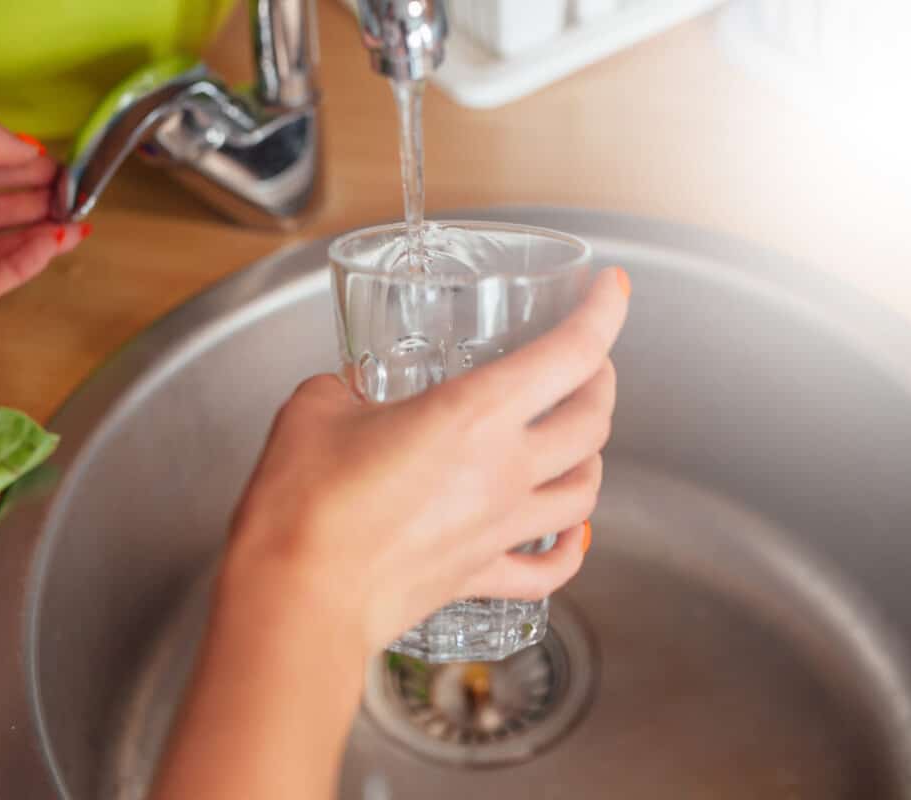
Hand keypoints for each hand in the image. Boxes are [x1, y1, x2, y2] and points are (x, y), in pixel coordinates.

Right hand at [223, 267, 629, 655]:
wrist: (298, 596)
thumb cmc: (305, 505)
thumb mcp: (315, 409)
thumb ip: (344, 390)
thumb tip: (347, 394)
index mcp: (474, 414)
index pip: (570, 353)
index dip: (604, 313)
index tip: (612, 287)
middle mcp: (504, 471)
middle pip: (592, 421)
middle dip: (601, 382)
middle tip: (587, 364)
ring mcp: (499, 529)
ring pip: (585, 492)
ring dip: (593, 457)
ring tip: (579, 440)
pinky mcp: (478, 577)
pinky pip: (548, 569)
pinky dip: (569, 550)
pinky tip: (569, 537)